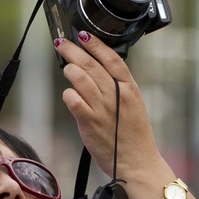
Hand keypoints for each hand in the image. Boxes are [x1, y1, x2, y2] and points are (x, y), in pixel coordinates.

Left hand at [54, 32, 164, 179]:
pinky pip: (73, 100)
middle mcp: (116, 96)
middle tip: (61, 43)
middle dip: (73, 51)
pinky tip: (69, 94)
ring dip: (69, 70)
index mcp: (130, 89)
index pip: (112, 59)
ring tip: (66, 68)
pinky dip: (68, 94)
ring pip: (81, 78)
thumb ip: (118, 88)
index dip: (96, 44)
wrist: (137, 163)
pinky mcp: (89, 122)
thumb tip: (97, 71)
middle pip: (92, 65)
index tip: (83, 34)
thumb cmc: (133, 136)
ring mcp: (102, 109)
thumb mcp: (133, 106)